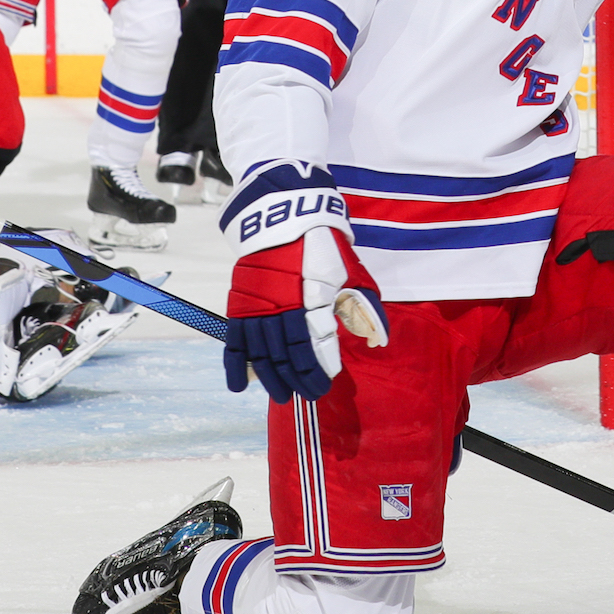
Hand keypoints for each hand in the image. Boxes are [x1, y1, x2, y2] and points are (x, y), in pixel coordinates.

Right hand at [224, 226, 386, 402]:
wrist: (285, 216)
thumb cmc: (324, 247)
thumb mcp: (352, 272)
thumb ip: (365, 308)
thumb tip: (378, 341)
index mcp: (311, 297)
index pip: (314, 344)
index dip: (319, 367)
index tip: (327, 381)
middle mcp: (281, 305)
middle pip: (288, 355)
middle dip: (299, 379)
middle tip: (309, 395)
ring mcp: (257, 306)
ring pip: (262, 353)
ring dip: (272, 379)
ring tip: (284, 396)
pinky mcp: (239, 303)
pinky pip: (234, 340)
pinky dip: (235, 365)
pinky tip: (239, 387)